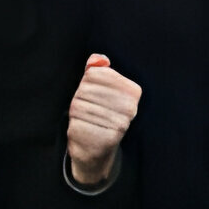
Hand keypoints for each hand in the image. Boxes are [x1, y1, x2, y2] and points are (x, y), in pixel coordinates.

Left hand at [66, 53, 140, 189]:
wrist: (98, 149)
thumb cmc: (100, 113)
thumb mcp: (101, 89)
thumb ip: (98, 70)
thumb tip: (99, 59)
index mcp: (133, 91)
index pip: (95, 74)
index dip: (87, 83)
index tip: (94, 94)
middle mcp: (129, 108)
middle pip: (86, 89)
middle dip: (81, 97)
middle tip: (87, 108)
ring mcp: (118, 124)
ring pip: (80, 104)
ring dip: (77, 111)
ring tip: (86, 118)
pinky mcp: (104, 139)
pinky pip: (77, 123)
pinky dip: (75, 125)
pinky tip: (83, 129)